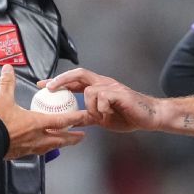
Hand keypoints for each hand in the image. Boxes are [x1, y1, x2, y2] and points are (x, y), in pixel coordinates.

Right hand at [0, 64, 91, 159]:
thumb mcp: (2, 99)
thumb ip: (7, 83)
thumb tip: (8, 69)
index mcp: (36, 122)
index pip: (61, 120)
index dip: (74, 118)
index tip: (83, 117)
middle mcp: (36, 137)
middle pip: (60, 139)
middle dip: (72, 137)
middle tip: (81, 136)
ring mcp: (29, 148)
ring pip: (50, 147)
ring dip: (60, 144)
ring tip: (64, 143)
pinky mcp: (21, 154)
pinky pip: (37, 152)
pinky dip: (43, 149)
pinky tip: (42, 148)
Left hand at [44, 68, 163, 132]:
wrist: (150, 117)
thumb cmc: (129, 116)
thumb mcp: (102, 117)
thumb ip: (88, 116)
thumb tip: (71, 120)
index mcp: (99, 87)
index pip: (75, 80)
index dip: (59, 81)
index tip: (43, 86)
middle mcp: (104, 83)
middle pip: (79, 73)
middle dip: (62, 80)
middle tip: (50, 89)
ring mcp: (112, 86)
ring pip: (89, 91)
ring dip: (90, 107)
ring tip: (100, 116)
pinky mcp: (119, 93)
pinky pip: (102, 98)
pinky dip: (101, 109)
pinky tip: (109, 115)